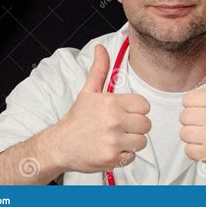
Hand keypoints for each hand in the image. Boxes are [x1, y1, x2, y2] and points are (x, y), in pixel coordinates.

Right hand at [49, 44, 150, 172]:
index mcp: (111, 102)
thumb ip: (99, 69)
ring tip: (117, 138)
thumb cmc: (76, 119)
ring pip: (142, 141)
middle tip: (122, 126)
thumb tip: (100, 48)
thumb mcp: (88, 91)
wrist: (59, 145)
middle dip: (136, 126)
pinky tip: (113, 148)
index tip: (127, 112)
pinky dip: (125, 155)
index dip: (137, 110)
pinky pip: (132, 156)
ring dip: (132, 141)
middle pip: (146, 124)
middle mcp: (114, 121)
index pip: (144, 105)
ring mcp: (113, 140)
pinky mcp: (112, 158)